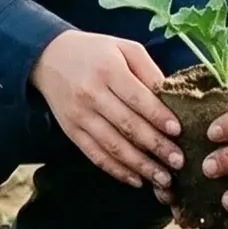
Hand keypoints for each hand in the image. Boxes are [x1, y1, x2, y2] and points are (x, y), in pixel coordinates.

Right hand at [30, 30, 182, 189]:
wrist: (49, 57)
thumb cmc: (96, 52)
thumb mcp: (124, 48)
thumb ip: (148, 70)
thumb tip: (172, 98)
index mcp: (108, 70)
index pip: (137, 98)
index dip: (158, 116)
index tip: (178, 132)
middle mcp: (91, 94)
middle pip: (128, 126)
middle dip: (156, 146)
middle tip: (178, 162)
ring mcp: (79, 116)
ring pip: (113, 146)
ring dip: (140, 166)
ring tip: (163, 179)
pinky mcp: (71, 132)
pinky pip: (96, 155)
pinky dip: (117, 170)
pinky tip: (136, 180)